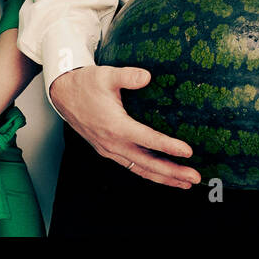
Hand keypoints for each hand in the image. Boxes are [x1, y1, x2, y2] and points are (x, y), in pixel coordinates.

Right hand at [49, 65, 200, 188]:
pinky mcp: (108, 150)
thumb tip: (146, 76)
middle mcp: (113, 143)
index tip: (187, 152)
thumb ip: (127, 76)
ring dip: (164, 178)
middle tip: (195, 176)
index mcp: (115, 126)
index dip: (169, 147)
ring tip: (185, 183)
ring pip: (140, 169)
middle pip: (148, 163)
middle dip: (173, 172)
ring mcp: (109, 149)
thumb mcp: (106, 75)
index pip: (147, 140)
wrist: (63, 94)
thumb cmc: (85, 84)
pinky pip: (131, 166)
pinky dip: (148, 173)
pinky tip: (161, 176)